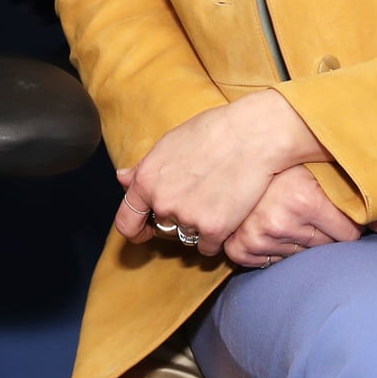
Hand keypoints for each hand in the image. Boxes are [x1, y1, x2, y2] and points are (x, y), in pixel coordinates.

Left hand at [114, 92, 325, 258]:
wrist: (254, 135)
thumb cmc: (214, 131)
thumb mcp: (169, 143)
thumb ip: (144, 167)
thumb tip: (122, 178)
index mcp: (147, 180)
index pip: (126, 222)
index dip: (135, 230)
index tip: (146, 230)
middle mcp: (163, 202)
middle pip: (163, 228)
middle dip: (175, 220)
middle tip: (197, 200)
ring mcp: (188, 218)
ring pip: (187, 237)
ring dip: (197, 228)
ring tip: (215, 201)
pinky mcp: (214, 229)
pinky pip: (209, 246)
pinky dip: (217, 237)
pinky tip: (227, 214)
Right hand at [222, 167, 376, 267]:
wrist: (238, 156)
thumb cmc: (288, 164)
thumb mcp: (325, 175)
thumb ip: (364, 204)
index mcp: (304, 197)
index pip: (349, 235)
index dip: (345, 224)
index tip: (331, 207)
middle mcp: (280, 219)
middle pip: (325, 248)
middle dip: (321, 233)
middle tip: (306, 210)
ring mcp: (258, 236)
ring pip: (302, 257)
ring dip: (299, 242)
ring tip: (287, 215)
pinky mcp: (241, 249)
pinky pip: (275, 263)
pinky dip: (276, 250)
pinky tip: (272, 228)